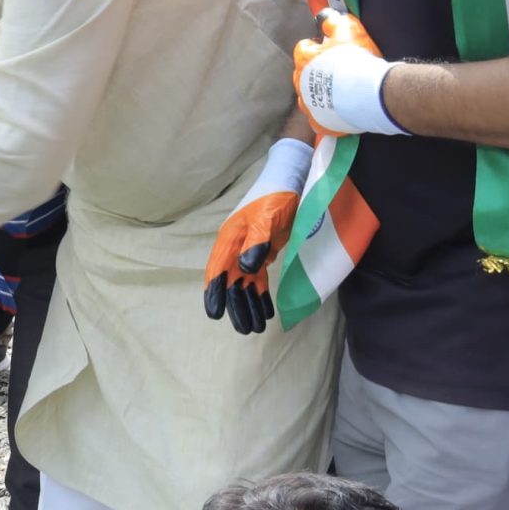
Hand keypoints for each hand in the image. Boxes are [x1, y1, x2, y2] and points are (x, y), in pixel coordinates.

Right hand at [203, 137, 313, 334]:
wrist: (293, 179)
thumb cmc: (275, 196)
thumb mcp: (266, 218)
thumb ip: (255, 244)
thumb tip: (245, 271)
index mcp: (230, 239)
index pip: (218, 270)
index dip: (215, 292)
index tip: (215, 314)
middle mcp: (235, 247)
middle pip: (230, 282)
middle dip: (236, 306)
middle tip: (245, 330)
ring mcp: (249, 250)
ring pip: (244, 284)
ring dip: (249, 305)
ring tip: (256, 327)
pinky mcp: (264, 252)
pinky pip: (258, 279)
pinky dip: (261, 295)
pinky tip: (266, 311)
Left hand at [292, 11, 404, 135]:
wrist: (369, 94)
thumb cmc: (357, 60)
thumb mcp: (348, 31)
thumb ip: (334, 22)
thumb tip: (327, 18)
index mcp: (304, 60)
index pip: (303, 48)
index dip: (316, 46)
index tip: (328, 46)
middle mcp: (300, 83)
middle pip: (302, 74)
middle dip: (315, 71)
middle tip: (336, 70)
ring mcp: (308, 105)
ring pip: (308, 98)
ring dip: (319, 94)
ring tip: (338, 92)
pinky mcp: (319, 123)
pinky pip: (319, 119)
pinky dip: (326, 116)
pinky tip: (338, 112)